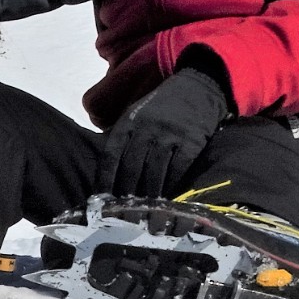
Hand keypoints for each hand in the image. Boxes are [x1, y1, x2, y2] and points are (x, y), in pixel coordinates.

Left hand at [97, 68, 229, 197]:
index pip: (111, 154)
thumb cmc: (162, 106)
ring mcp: (170, 134)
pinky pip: (178, 168)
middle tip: (122, 211)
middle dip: (125, 191)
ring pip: (154, 170)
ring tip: (143, 210)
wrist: (197, 87)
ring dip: (147, 193)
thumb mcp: (137, 114)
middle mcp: (147, 128)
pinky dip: (171, 185)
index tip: (101, 198)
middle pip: (131, 166)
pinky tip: (167, 198)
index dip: (105, 178)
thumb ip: (124, 137)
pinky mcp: (192, 141)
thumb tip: (109, 170)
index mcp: (129, 122)